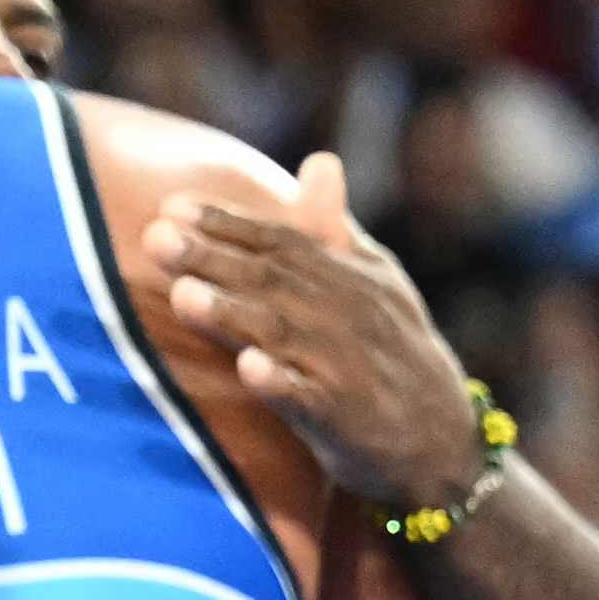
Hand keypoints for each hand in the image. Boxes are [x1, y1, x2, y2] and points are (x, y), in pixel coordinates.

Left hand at [142, 155, 486, 505]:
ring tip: (184, 297)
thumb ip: (335, 227)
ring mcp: (344, 366)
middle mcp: (343, 313)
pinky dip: (281, 384)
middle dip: (211, 258)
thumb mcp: (377, 280)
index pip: (280, 240)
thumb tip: (320, 160)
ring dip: (232, 315)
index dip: (226, 223)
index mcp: (345, 277)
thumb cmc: (396, 352)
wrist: (443, 438)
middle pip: (269, 279)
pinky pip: (310, 399)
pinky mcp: (345, 418)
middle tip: (155, 239)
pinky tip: (251, 370)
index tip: (173, 207)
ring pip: (281, 333)